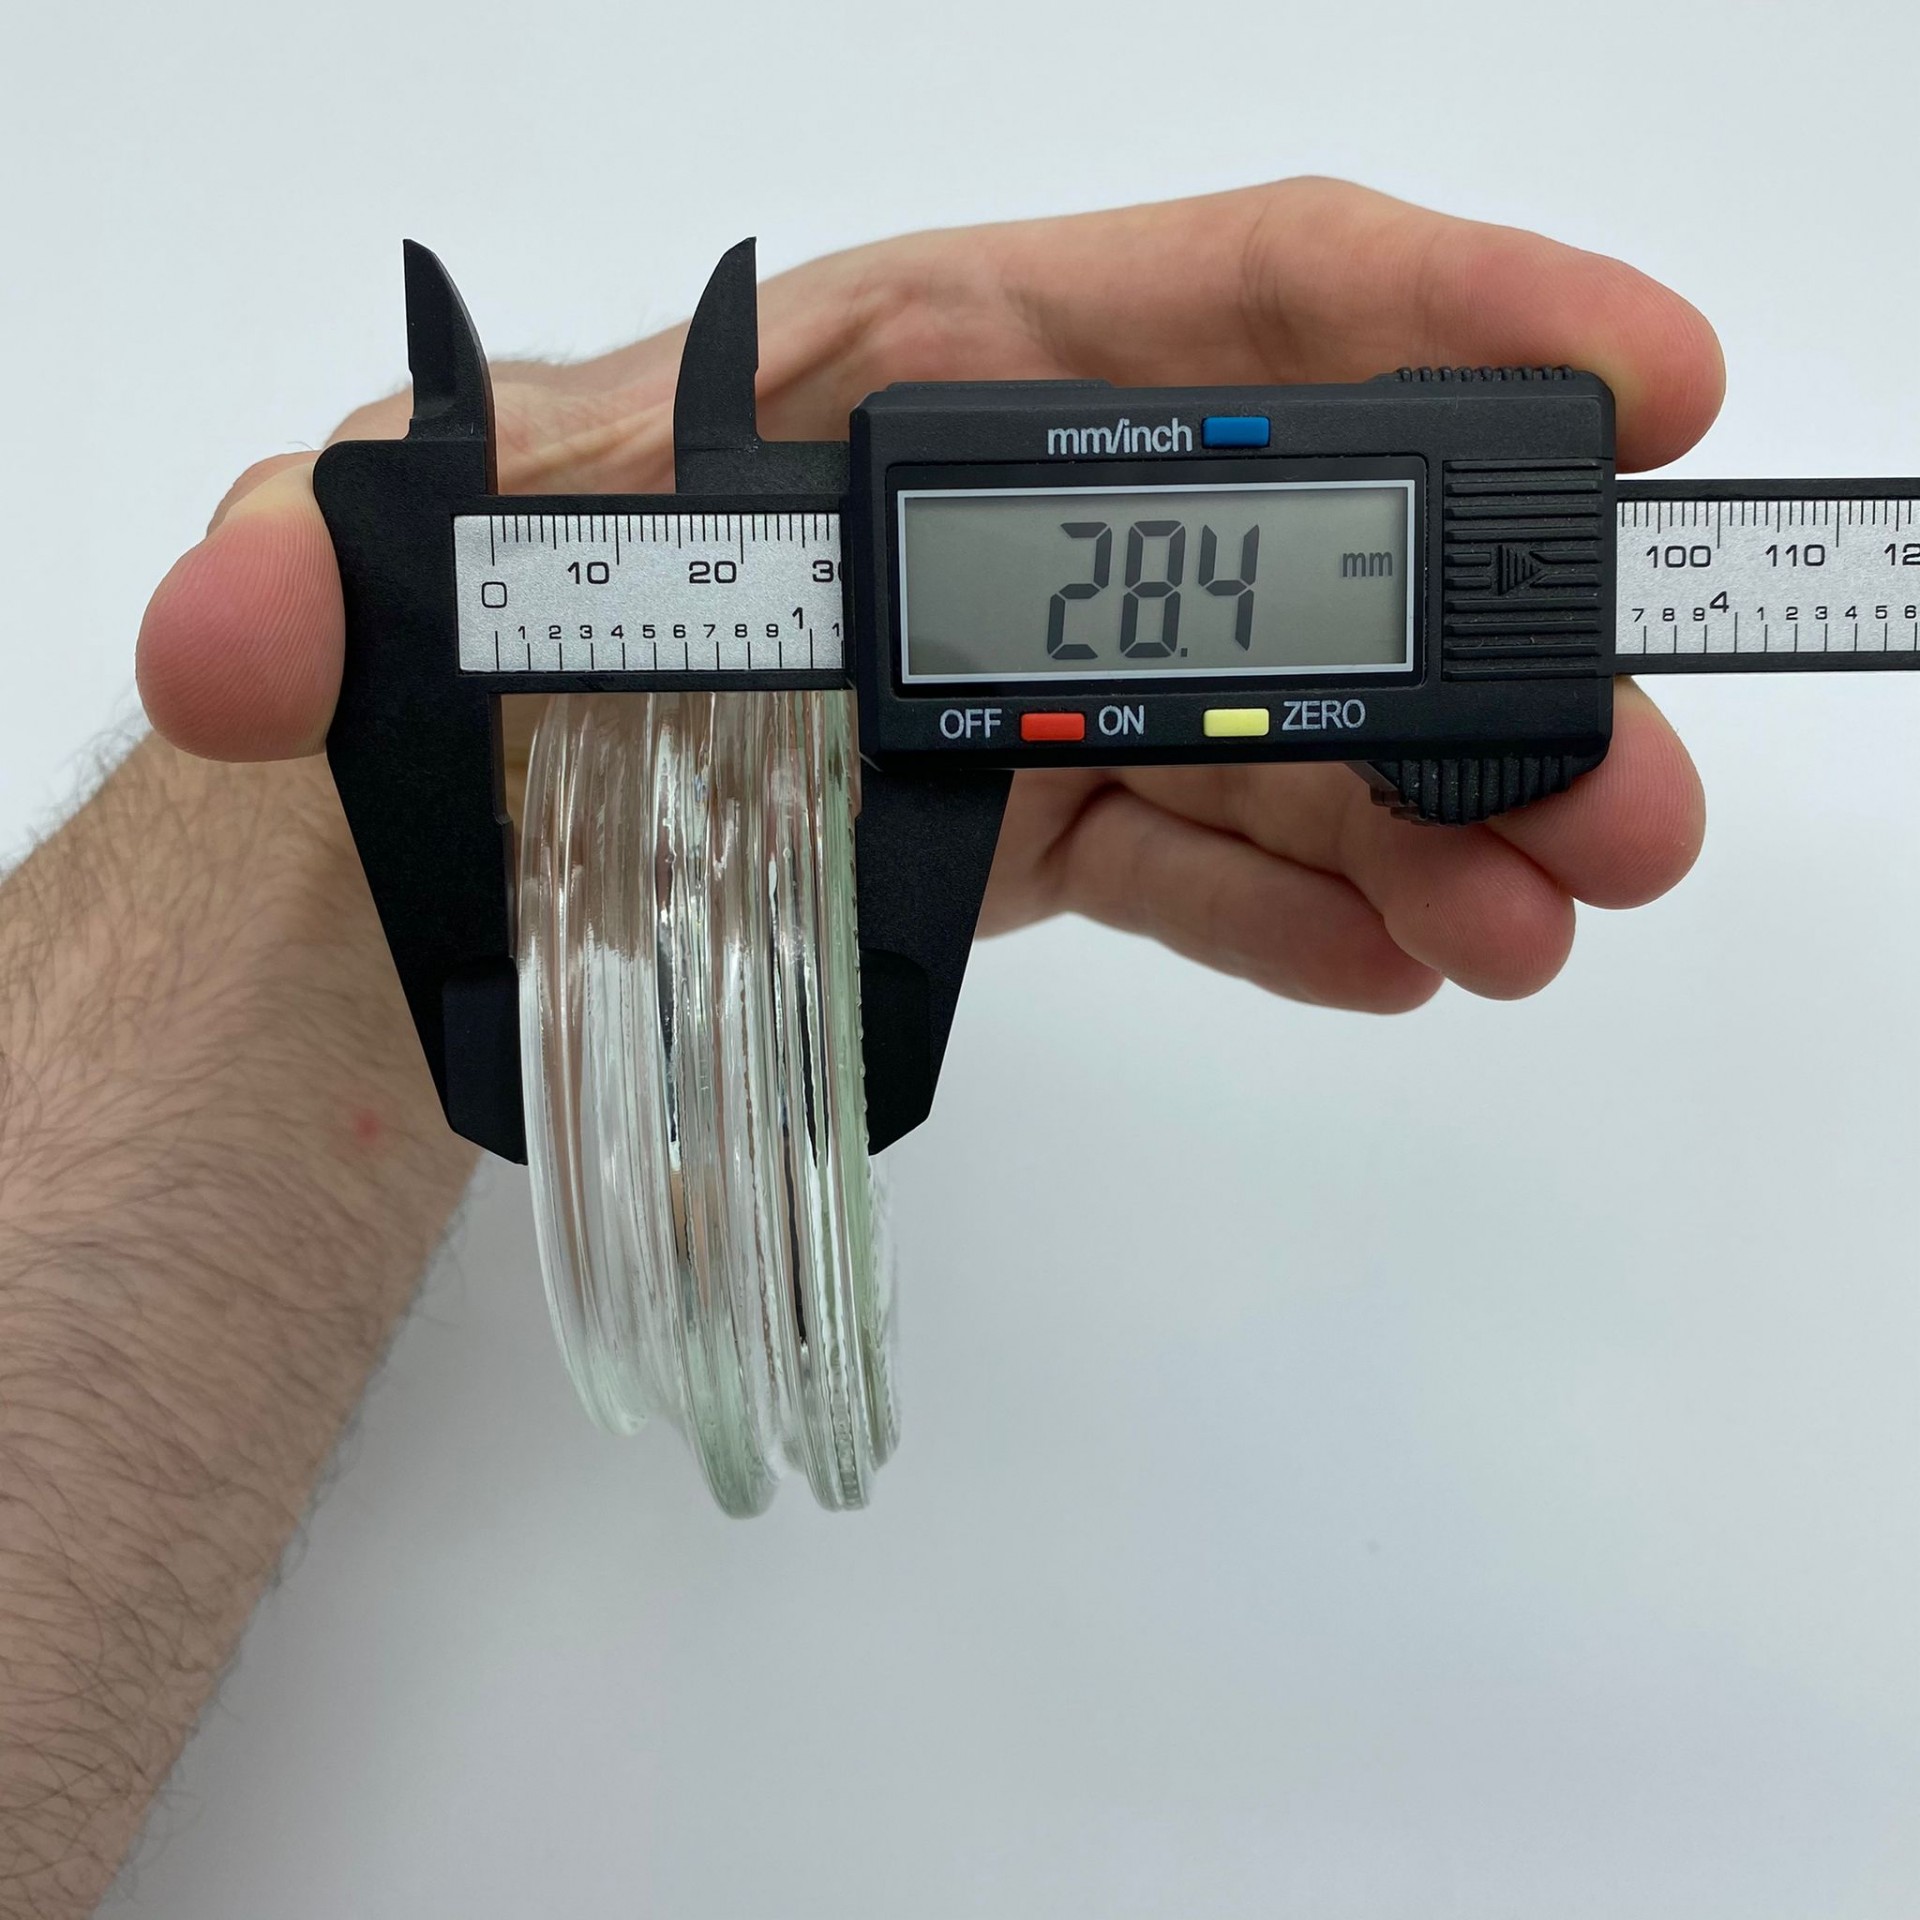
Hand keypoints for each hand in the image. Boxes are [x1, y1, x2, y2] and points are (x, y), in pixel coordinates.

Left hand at [138, 179, 1719, 1008]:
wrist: (446, 810)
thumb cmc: (442, 633)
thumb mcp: (363, 566)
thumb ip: (304, 578)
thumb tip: (234, 631)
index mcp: (915, 384)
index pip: (1226, 300)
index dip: (1449, 319)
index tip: (1630, 381)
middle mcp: (1008, 530)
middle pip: (1306, 556)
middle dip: (1482, 666)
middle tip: (1618, 793)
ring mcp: (1024, 694)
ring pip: (1272, 739)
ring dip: (1419, 831)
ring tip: (1527, 924)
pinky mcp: (1010, 830)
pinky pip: (1184, 861)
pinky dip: (1294, 914)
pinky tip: (1397, 962)